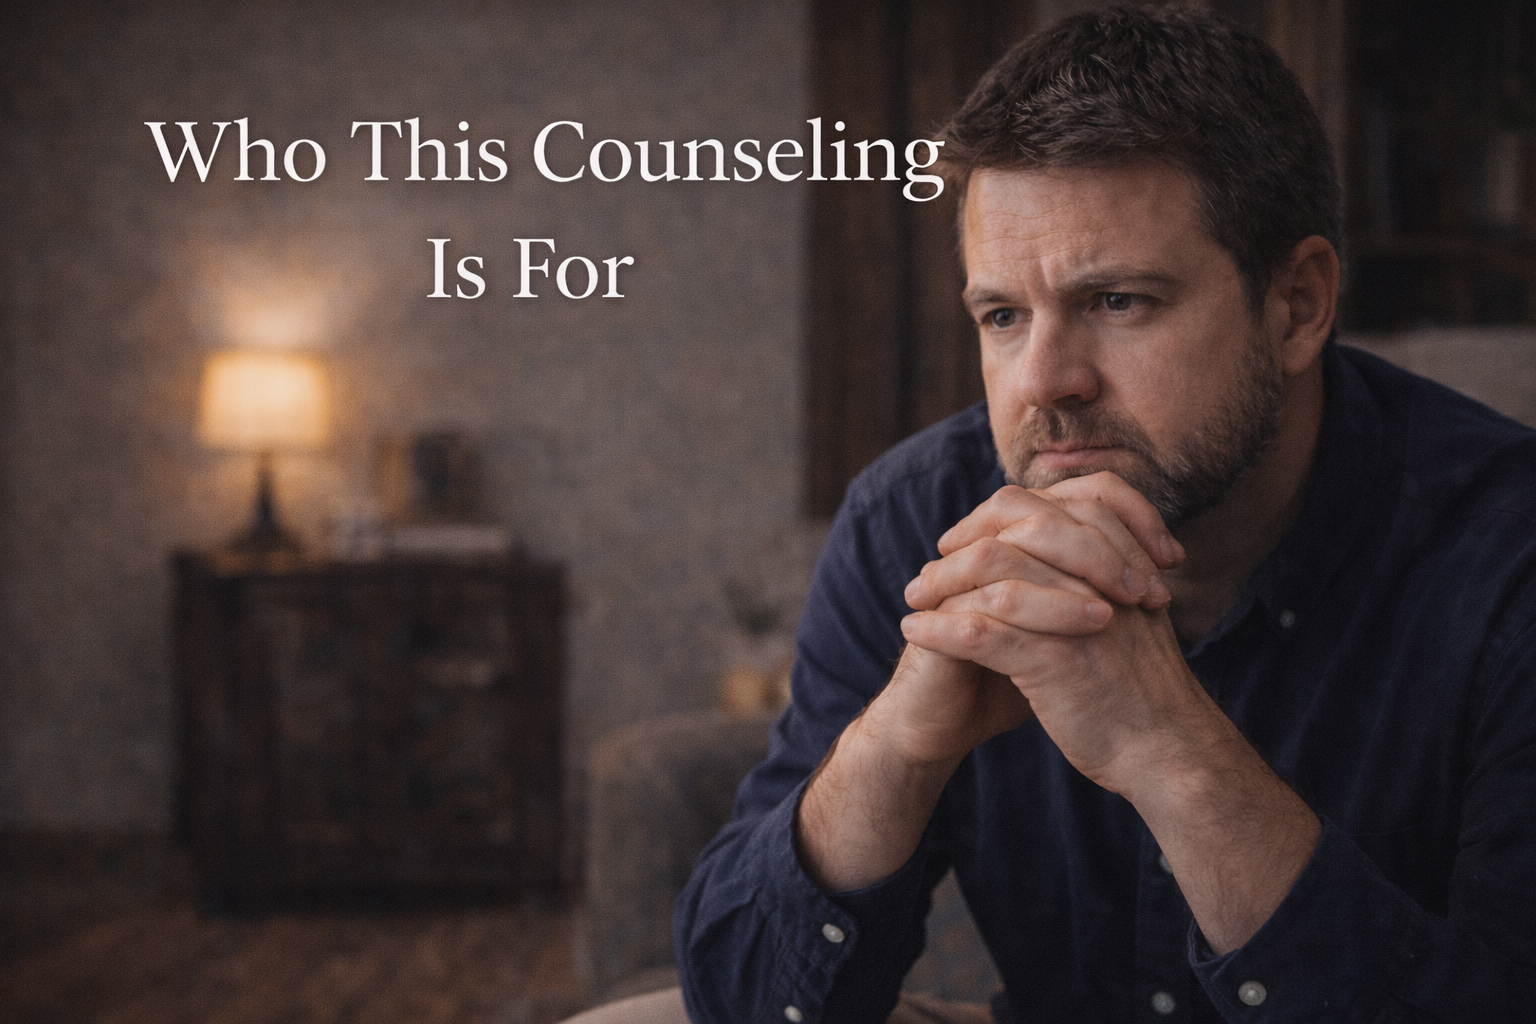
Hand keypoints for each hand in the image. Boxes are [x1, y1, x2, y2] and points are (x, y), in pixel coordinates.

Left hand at [900, 472, 1318, 953]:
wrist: (1170, 752)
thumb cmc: (1144, 689)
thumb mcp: (1128, 616)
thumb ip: (1093, 579)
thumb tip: (1042, 554)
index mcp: (1119, 558)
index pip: (1046, 507)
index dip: (995, 517)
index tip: (961, 539)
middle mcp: (1101, 575)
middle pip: (1015, 526)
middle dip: (964, 541)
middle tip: (930, 565)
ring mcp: (1079, 614)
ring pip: (993, 574)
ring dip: (943, 582)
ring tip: (913, 600)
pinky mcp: (1056, 660)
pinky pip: (981, 632)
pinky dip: (940, 628)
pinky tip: (914, 632)